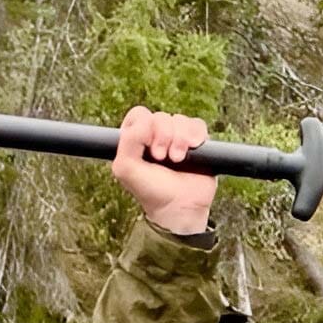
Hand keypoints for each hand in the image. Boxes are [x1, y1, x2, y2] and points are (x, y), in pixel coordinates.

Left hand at [111, 106, 216, 235]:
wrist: (179, 206)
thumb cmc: (150, 190)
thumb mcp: (125, 168)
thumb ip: (127, 140)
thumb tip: (147, 121)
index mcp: (136, 140)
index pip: (139, 115)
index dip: (144, 126)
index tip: (146, 147)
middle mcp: (156, 137)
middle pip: (160, 116)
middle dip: (162, 136)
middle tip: (161, 158)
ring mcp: (177, 138)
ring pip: (179, 119)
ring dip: (179, 139)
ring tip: (177, 159)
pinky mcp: (197, 142)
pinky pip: (197, 125)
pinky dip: (195, 135)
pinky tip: (192, 150)